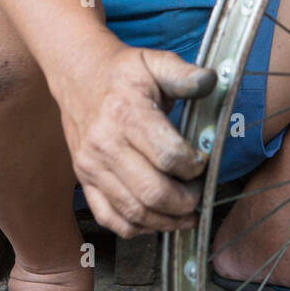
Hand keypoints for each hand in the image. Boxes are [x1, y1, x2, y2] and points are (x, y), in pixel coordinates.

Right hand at [55, 38, 215, 237]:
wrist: (78, 74)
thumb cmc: (122, 72)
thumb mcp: (155, 61)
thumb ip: (184, 74)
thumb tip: (211, 81)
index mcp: (126, 114)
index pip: (168, 156)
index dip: (193, 166)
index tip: (202, 162)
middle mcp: (104, 144)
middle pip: (152, 192)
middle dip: (186, 201)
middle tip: (199, 194)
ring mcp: (90, 166)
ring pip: (133, 212)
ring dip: (167, 221)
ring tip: (187, 214)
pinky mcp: (84, 180)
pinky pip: (109, 218)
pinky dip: (136, 228)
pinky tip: (156, 220)